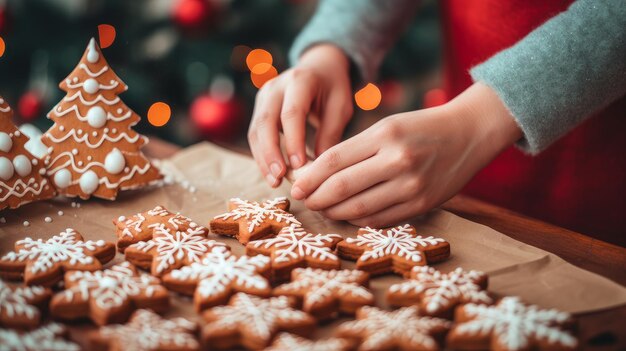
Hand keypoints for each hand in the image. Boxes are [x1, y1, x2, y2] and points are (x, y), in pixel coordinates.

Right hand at [248, 44, 352, 186]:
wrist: (319, 67)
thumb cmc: (333, 89)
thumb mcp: (340, 108)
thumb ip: (330, 134)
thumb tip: (319, 169)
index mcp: (300, 80)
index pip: (291, 113)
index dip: (293, 141)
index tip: (299, 166)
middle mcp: (276, 86)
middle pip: (265, 121)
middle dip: (270, 153)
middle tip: (279, 178)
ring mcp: (263, 96)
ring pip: (255, 130)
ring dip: (263, 158)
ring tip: (274, 181)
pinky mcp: (259, 108)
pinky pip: (255, 134)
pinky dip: (262, 155)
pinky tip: (272, 173)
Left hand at [290, 82, 522, 226]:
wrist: (468, 134)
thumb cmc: (420, 128)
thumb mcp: (386, 127)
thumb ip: (353, 150)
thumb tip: (314, 174)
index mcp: (384, 135)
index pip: (333, 160)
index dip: (309, 177)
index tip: (295, 185)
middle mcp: (397, 160)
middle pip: (341, 188)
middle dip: (316, 198)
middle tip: (304, 200)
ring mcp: (411, 186)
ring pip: (358, 209)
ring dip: (333, 212)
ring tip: (323, 208)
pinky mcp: (422, 205)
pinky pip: (379, 220)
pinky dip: (358, 220)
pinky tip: (348, 215)